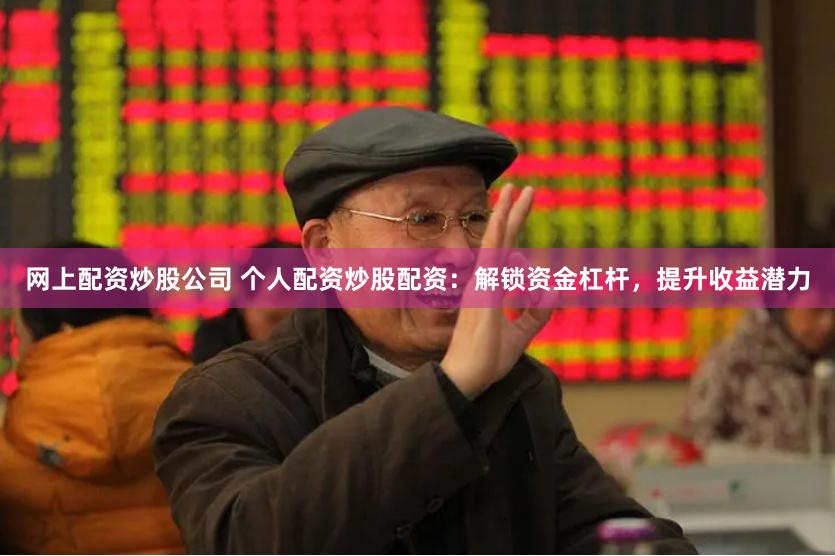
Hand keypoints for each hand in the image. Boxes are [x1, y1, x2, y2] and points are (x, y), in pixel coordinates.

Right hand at [440, 184, 552, 398]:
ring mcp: (483, 283)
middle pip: (503, 239)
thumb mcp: (522, 334)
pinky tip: (500, 215)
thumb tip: (553, 288)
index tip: (522, 208)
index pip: (508, 252)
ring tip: (517, 189)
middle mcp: (485, 281)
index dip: (515, 230)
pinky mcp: (484, 291)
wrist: (470, 377)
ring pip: (496, 240)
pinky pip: (491, 256)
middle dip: (515, 213)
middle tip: (526, 188)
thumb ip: (537, 313)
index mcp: (492, 289)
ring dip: (506, 213)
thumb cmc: (488, 358)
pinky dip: (496, 234)